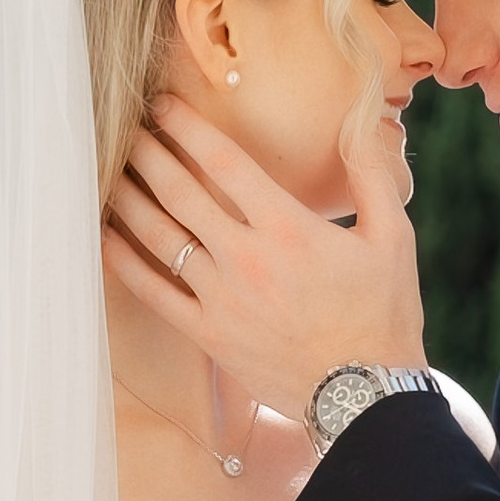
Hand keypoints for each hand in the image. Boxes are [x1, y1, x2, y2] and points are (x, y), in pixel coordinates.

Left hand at [104, 98, 425, 423]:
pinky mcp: (208, 335)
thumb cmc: (383, 314)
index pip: (222, 162)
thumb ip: (373, 175)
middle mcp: (246, 258)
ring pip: (159, 237)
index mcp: (287, 227)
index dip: (185, 127)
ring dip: (128, 198)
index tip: (162, 106)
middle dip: (147, 154)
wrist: (364, 395)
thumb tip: (362, 120)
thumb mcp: (394, 237)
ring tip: (109, 172)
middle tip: (126, 130)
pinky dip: (124, 262)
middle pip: (179, 192)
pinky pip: (153, 293)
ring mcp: (221, 298)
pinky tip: (105, 237)